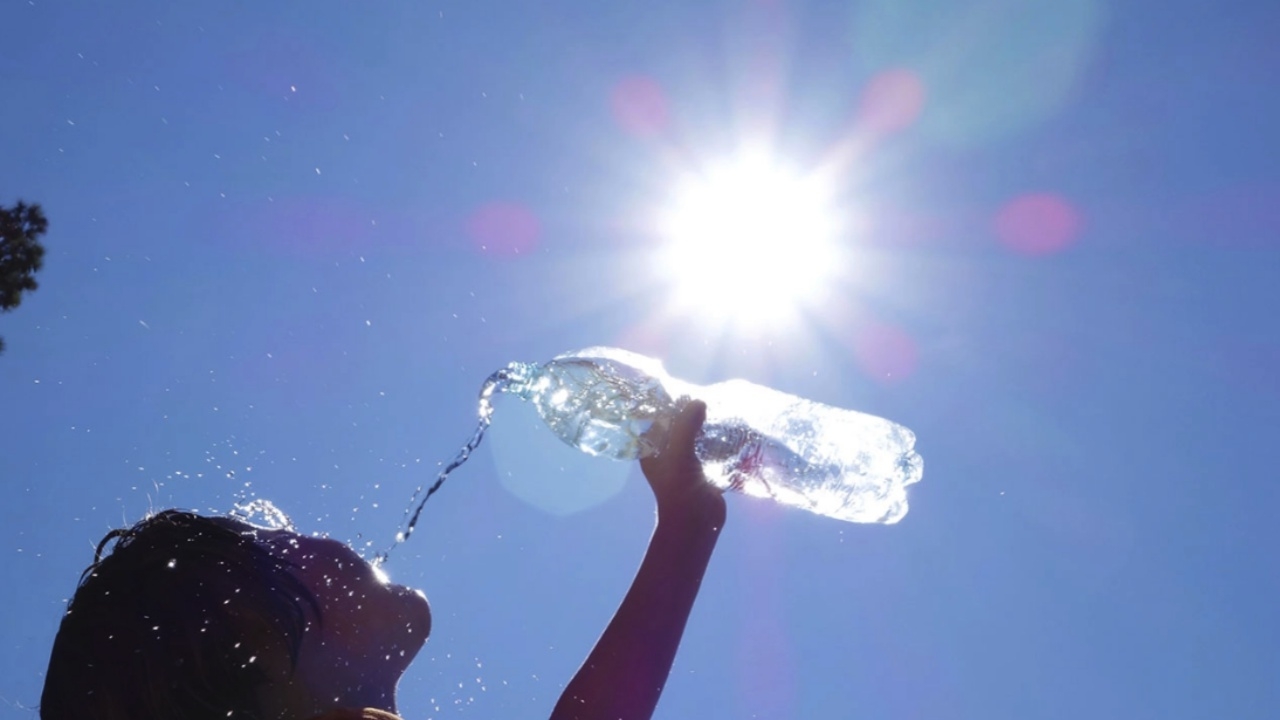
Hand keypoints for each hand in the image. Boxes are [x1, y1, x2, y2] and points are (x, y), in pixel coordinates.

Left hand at [640, 400, 726, 530]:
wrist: (696, 524)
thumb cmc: (679, 489)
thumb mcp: (678, 454)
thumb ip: (685, 426)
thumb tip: (698, 401)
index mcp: (653, 450)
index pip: (658, 420)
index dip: (671, 405)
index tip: (687, 391)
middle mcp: (667, 455)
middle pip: (679, 427)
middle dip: (693, 415)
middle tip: (709, 399)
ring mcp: (687, 463)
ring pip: (697, 438)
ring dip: (708, 428)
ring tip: (722, 410)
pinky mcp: (705, 470)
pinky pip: (711, 450)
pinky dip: (719, 442)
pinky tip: (732, 430)